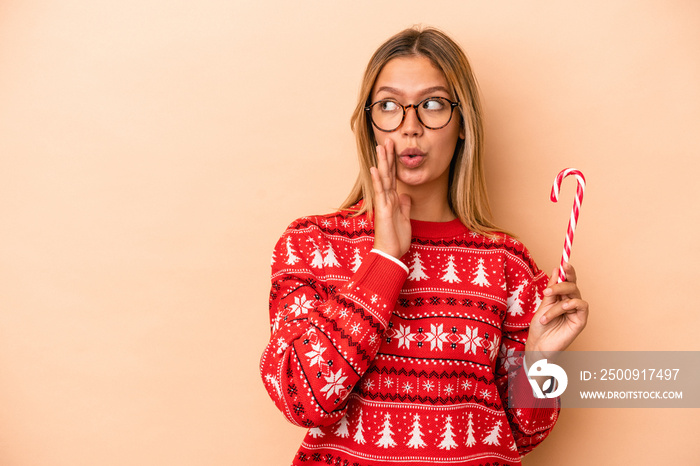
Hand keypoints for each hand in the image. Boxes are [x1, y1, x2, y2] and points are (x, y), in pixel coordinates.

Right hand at [369, 139, 411, 258]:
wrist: (390, 253)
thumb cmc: (396, 239)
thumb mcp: (405, 219)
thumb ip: (404, 206)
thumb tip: (406, 195)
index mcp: (392, 200)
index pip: (393, 177)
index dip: (393, 162)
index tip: (393, 149)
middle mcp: (386, 198)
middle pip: (387, 173)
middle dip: (388, 156)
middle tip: (387, 139)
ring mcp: (383, 203)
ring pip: (383, 178)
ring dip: (383, 162)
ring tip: (381, 146)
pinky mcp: (383, 209)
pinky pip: (380, 192)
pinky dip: (378, 179)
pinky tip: (375, 168)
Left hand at [525, 263, 587, 364]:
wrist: (538, 344)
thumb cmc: (540, 326)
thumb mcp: (544, 303)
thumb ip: (552, 288)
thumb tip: (557, 269)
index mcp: (562, 297)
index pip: (568, 280)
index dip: (568, 271)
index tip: (564, 262)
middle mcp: (571, 302)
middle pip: (572, 285)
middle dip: (560, 284)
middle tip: (547, 292)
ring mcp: (577, 311)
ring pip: (574, 293)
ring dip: (558, 299)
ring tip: (545, 312)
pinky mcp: (581, 320)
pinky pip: (581, 305)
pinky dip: (569, 304)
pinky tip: (560, 310)